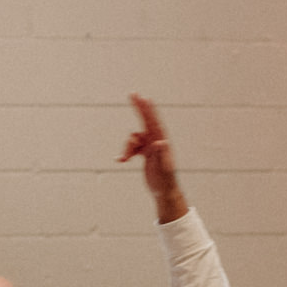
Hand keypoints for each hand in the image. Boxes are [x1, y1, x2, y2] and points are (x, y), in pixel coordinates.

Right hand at [118, 94, 186, 222]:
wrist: (164, 192)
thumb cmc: (165, 181)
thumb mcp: (163, 169)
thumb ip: (161, 154)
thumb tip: (160, 141)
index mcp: (162, 142)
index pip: (154, 123)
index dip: (149, 110)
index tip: (145, 98)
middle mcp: (157, 141)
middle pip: (146, 121)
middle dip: (139, 108)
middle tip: (133, 94)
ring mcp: (151, 146)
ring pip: (134, 139)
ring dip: (127, 147)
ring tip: (123, 159)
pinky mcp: (146, 152)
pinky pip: (132, 148)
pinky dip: (126, 153)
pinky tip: (121, 161)